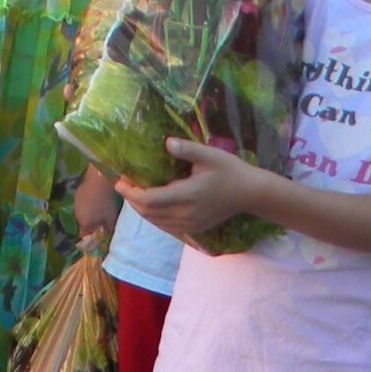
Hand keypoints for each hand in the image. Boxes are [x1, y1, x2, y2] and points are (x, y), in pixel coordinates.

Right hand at [73, 168, 119, 250]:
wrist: (98, 181)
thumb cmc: (106, 202)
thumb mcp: (111, 217)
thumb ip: (108, 228)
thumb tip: (107, 232)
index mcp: (85, 224)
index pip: (84, 235)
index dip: (91, 236)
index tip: (98, 233)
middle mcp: (77, 216)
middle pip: (83, 223)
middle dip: (91, 223)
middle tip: (102, 219)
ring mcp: (76, 205)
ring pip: (82, 212)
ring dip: (89, 212)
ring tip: (99, 206)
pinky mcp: (76, 195)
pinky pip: (82, 203)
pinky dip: (88, 203)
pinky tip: (96, 197)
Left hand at [115, 138, 261, 243]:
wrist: (250, 194)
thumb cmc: (230, 171)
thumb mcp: (210, 155)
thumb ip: (187, 150)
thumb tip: (166, 142)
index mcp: (187, 195)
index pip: (149, 200)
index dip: (131, 193)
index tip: (120, 181)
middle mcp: (185, 214)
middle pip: (147, 212)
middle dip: (132, 199)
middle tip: (124, 185)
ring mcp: (188, 224)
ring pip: (154, 221)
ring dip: (140, 209)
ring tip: (133, 193)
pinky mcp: (192, 229)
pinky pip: (165, 226)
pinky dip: (152, 217)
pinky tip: (150, 205)